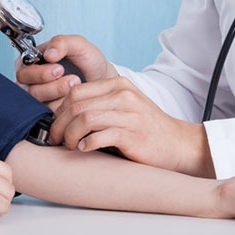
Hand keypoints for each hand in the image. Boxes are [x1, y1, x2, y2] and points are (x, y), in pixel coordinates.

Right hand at [15, 34, 114, 109]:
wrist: (101, 79)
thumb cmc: (87, 61)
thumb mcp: (78, 45)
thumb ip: (61, 43)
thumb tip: (48, 54)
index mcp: (31, 62)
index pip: (23, 71)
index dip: (40, 73)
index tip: (59, 69)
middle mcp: (31, 82)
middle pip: (30, 90)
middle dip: (52, 86)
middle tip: (72, 79)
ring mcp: (38, 99)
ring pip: (39, 104)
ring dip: (60, 95)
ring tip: (76, 84)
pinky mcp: (47, 112)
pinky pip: (49, 114)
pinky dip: (63, 107)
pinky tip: (74, 98)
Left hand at [49, 76, 212, 175]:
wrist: (178, 144)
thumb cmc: (147, 128)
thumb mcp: (125, 106)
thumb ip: (101, 103)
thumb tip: (65, 113)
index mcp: (118, 84)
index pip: (76, 91)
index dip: (60, 109)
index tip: (56, 125)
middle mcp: (123, 95)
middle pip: (77, 104)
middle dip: (60, 124)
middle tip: (56, 139)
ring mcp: (129, 113)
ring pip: (85, 118)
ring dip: (70, 135)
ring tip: (70, 145)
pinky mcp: (133, 134)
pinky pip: (100, 135)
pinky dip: (87, 144)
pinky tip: (85, 149)